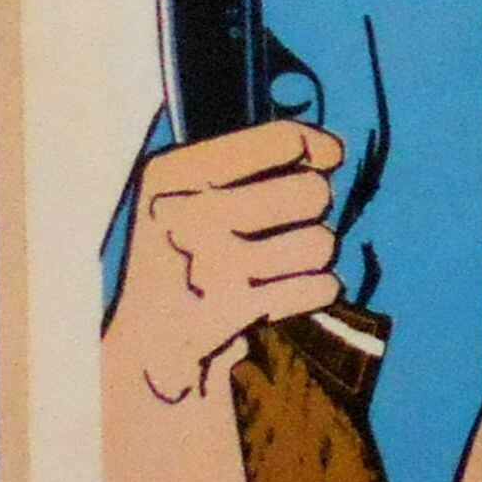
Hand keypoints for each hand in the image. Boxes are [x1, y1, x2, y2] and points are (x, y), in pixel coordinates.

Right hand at [107, 120, 343, 404]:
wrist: (151, 342)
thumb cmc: (185, 250)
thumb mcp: (189, 190)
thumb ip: (255, 156)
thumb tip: (331, 152)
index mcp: (173, 173)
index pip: (283, 139)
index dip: (315, 148)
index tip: (324, 161)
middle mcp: (188, 214)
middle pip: (314, 192)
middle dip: (314, 207)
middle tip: (287, 222)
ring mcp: (211, 265)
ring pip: (322, 243)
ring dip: (314, 252)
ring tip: (283, 260)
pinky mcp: (237, 311)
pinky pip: (320, 287)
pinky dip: (315, 290)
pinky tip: (285, 291)